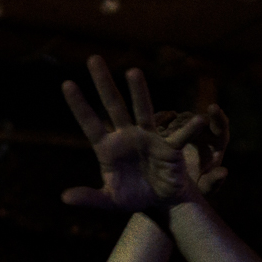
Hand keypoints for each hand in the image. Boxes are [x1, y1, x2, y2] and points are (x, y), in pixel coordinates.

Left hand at [59, 57, 217, 211]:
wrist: (161, 203)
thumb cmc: (133, 197)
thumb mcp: (109, 201)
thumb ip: (89, 198)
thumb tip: (64, 197)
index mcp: (108, 148)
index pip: (89, 123)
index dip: (79, 105)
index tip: (66, 84)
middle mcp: (126, 136)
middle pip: (113, 106)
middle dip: (103, 83)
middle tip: (92, 58)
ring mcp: (147, 137)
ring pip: (142, 109)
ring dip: (138, 91)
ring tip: (132, 71)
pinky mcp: (169, 146)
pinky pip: (179, 136)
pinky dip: (188, 128)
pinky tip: (198, 119)